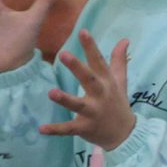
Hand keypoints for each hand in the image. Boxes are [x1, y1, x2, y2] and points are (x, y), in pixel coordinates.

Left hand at [37, 30, 136, 150]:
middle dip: (77, 68)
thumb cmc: (118, 103)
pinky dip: (56, 129)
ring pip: (78, 104)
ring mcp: (93, 112)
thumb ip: (119, 60)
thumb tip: (124, 40)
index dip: (91, 47)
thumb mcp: (120, 81)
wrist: (124, 134)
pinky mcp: (85, 128)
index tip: (83, 32)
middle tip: (63, 54)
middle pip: (89, 80)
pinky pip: (69, 128)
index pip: (99, 61)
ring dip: (65, 99)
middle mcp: (101, 95)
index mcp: (107, 82)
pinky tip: (41, 128)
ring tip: (51, 92)